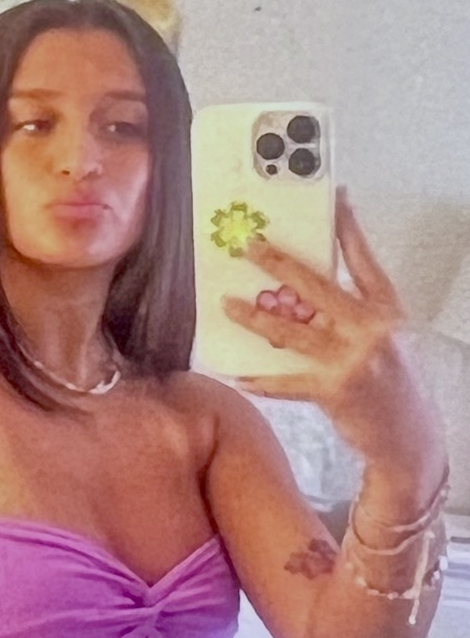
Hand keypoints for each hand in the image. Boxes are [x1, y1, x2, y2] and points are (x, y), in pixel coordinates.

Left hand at [222, 190, 436, 465]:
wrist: (411, 439)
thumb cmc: (393, 386)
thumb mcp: (385, 341)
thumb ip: (349, 318)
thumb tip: (299, 299)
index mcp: (387, 311)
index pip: (364, 261)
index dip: (346, 229)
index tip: (331, 198)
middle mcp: (372, 330)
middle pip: (318, 287)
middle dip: (279, 263)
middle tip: (249, 246)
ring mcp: (354, 360)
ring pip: (293, 332)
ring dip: (255, 318)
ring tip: (227, 305)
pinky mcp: (336, 391)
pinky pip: (287, 382)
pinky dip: (261, 380)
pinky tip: (237, 375)